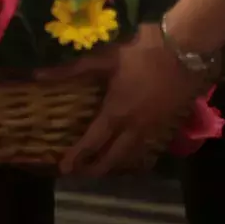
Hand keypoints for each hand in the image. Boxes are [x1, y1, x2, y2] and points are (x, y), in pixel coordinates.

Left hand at [51, 25, 208, 176]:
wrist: (186, 49)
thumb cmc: (142, 52)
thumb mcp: (105, 59)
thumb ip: (72, 70)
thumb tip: (38, 76)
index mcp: (116, 112)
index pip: (92, 142)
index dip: (77, 156)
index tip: (63, 169)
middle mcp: (134, 127)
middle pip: (114, 157)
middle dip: (97, 169)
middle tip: (82, 174)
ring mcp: (154, 127)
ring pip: (133, 154)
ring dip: (116, 163)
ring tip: (104, 166)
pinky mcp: (169, 123)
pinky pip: (148, 145)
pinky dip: (135, 153)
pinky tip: (132, 150)